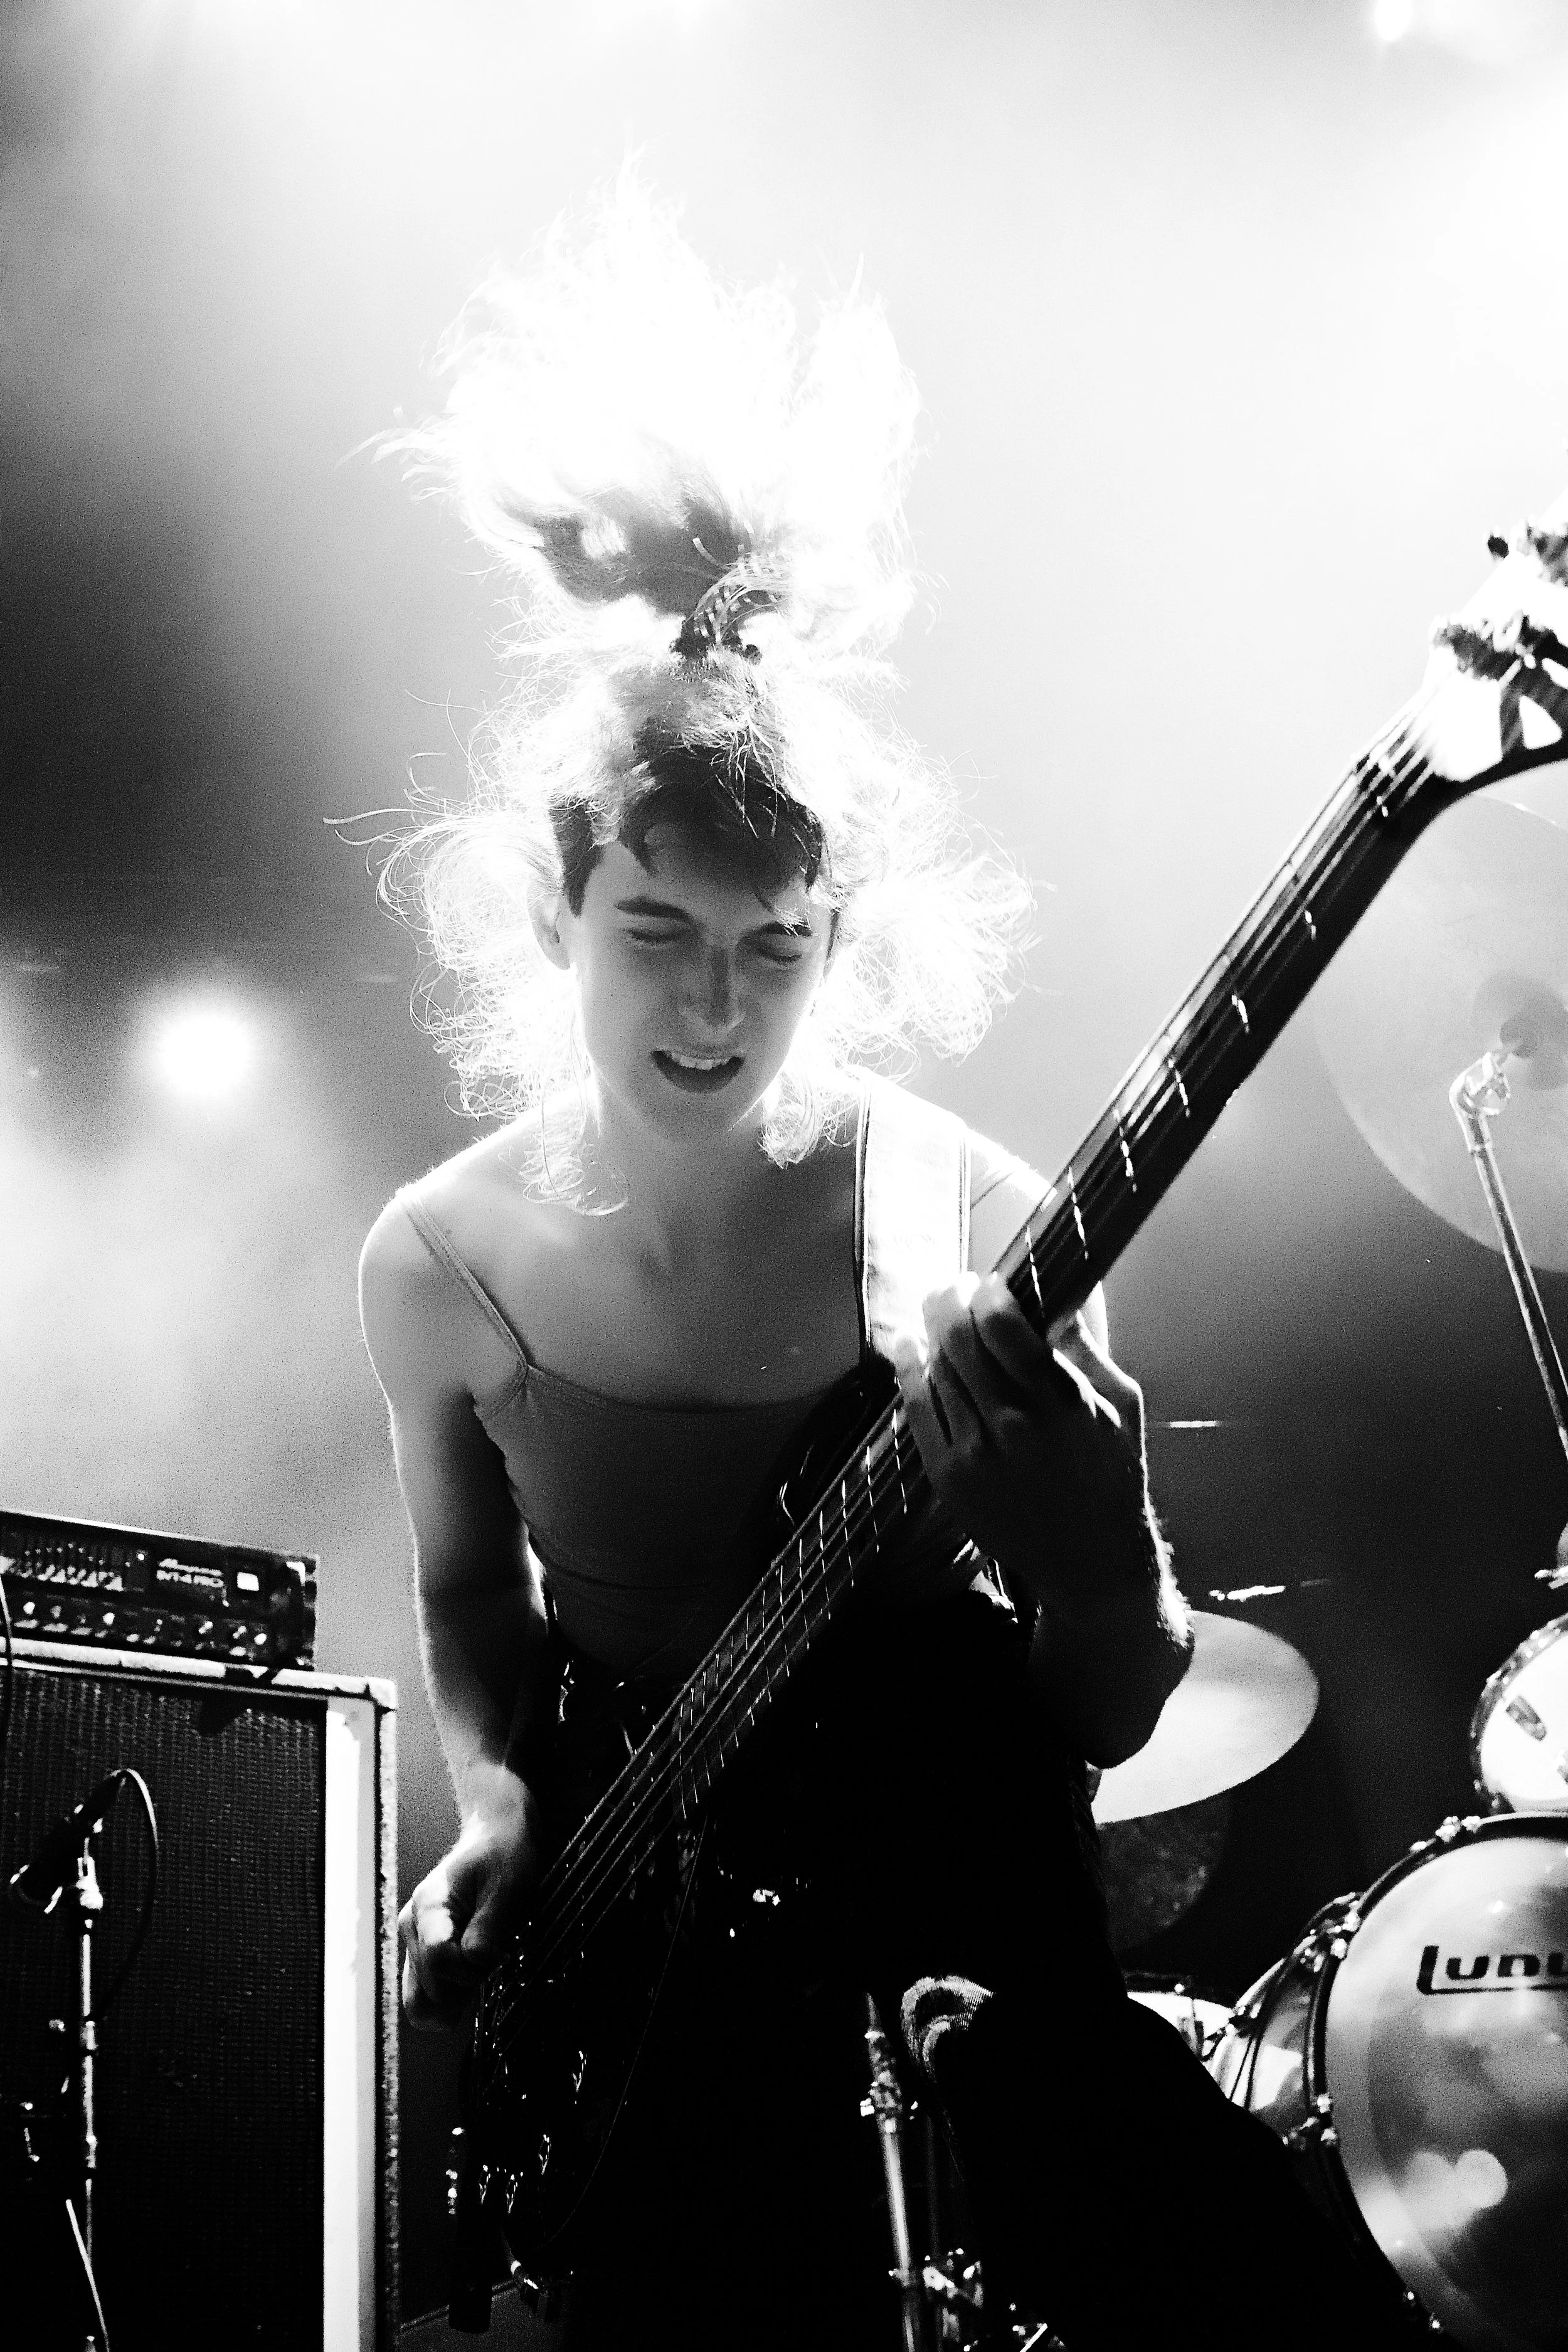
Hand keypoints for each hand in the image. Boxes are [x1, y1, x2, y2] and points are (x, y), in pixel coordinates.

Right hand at [398, 1774, 541, 2032]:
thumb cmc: (503, 1855)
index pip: (439, 1960)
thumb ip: (488, 1928)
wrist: (497, 1838)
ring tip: (483, 1965)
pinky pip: (427, 1997)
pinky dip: (452, 1998)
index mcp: (429, 1905)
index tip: (498, 1952)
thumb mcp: (507, 1886)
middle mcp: (412, 1928)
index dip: (473, 1967)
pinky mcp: (423, 1956)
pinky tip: (474, 1976)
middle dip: (467, 1985)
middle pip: (430, 1988)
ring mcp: (414, 1944)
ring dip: (457, 1997)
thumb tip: (474, 1964)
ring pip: (421, 2003)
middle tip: (494, 1957)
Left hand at [888, 1271, 1155, 1624]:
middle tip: (954, 1286)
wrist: (1089, 1560)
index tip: (989, 1283)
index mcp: (1063, 1403)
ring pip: (936, 1369)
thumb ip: (1088, 1346)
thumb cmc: (1112, 1475)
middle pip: (960, 1341)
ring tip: (938, 1312)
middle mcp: (1014, 1427)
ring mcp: (975, 1454)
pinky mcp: (948, 1477)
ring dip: (932, 1331)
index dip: (988, 1295)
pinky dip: (908, 1370)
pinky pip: (917, 1409)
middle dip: (951, 1301)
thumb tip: (1071, 1287)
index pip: (1004, 1329)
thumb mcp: (1120, 1405)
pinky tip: (908, 1346)